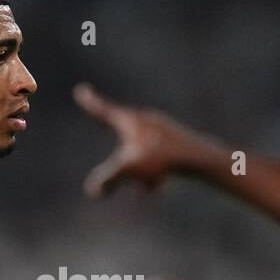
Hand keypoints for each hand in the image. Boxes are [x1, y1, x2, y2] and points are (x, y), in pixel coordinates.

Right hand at [73, 83, 218, 196]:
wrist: (197, 156)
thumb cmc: (160, 159)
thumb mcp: (128, 170)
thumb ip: (107, 179)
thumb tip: (93, 189)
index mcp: (129, 121)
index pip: (103, 110)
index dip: (91, 102)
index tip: (82, 90)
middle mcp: (144, 120)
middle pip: (123, 132)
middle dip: (121, 149)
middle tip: (112, 135)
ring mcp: (160, 129)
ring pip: (140, 151)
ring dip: (140, 169)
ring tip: (150, 184)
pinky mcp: (174, 140)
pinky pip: (155, 158)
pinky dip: (153, 172)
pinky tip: (160, 183)